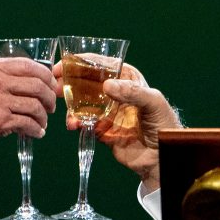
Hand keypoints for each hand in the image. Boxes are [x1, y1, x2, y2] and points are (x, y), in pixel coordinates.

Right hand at [0, 58, 56, 166]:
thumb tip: (20, 82)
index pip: (27, 65)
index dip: (44, 75)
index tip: (49, 84)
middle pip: (36, 84)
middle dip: (48, 96)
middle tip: (50, 106)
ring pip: (35, 104)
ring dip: (43, 116)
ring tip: (42, 123)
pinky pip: (27, 123)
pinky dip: (35, 129)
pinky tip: (36, 133)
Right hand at [53, 61, 181, 191]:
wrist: (163, 158)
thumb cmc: (165, 124)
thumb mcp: (153, 102)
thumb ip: (132, 92)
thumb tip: (107, 85)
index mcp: (127, 78)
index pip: (102, 65)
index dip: (81, 62)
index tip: (63, 63)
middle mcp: (115, 92)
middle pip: (86, 82)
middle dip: (69, 81)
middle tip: (55, 85)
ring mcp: (106, 111)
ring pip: (81, 102)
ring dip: (69, 104)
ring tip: (62, 108)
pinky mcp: (101, 129)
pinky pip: (83, 122)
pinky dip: (75, 122)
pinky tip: (73, 124)